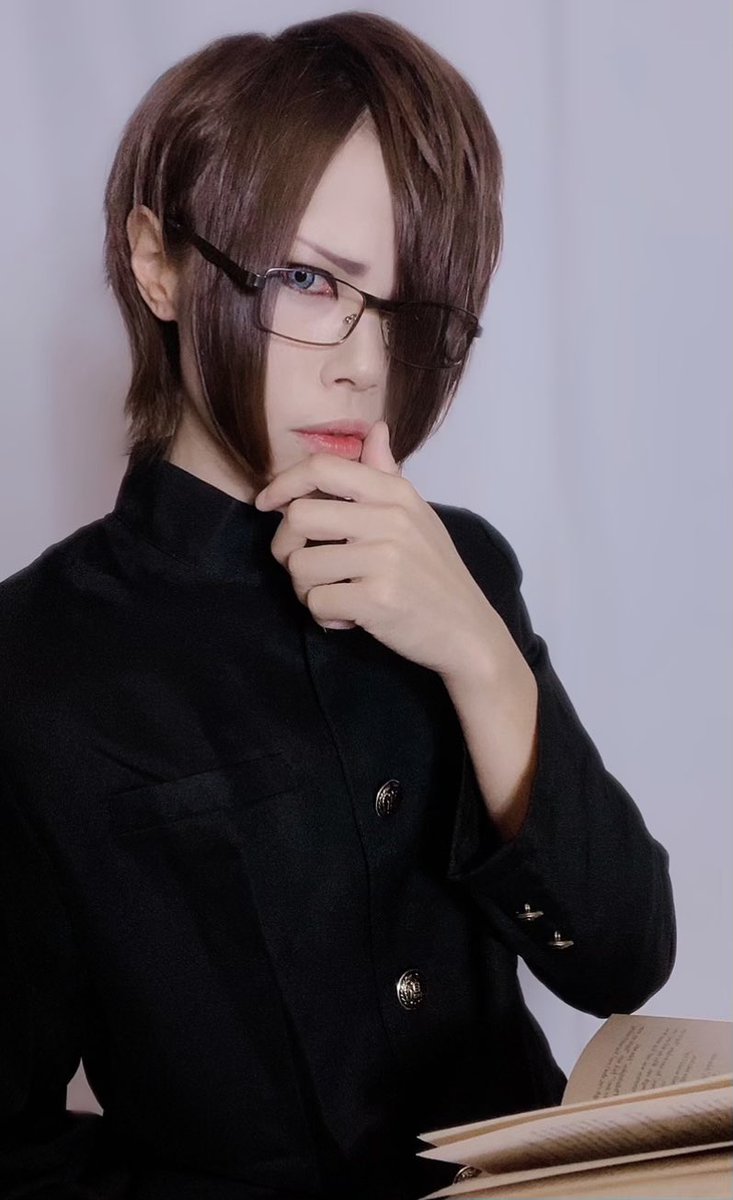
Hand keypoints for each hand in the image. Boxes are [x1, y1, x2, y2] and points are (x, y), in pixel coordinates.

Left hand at [254, 420, 502, 677]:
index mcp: (395, 493)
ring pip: (301, 565)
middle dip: (287, 547)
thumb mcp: (417, 516)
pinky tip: (350, 617)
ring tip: (335, 595)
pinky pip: (317, 602)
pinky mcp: (376, 599)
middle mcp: (389, 519)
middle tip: (305, 567)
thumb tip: (375, 429)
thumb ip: (387, 474)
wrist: (468, 631)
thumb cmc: (435, 574)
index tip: (268, 503)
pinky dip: (325, 615)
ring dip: (306, 589)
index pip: (322, 467)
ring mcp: (383, 559)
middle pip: (298, 517)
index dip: (283, 483)